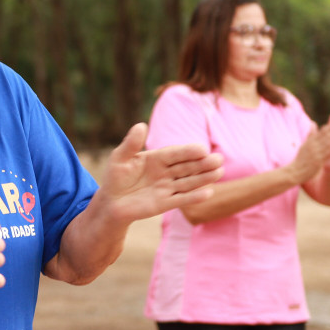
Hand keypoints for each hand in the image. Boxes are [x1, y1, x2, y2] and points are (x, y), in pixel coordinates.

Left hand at [97, 123, 223, 224]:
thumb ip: (131, 144)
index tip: (202, 149)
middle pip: (187, 167)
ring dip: (203, 178)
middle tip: (219, 160)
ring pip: (188, 182)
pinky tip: (207, 193)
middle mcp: (165, 172)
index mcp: (157, 158)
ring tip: (219, 172)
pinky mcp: (165, 203)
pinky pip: (181, 199)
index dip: (188, 152)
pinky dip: (193, 197)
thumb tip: (141, 125)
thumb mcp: (119, 158)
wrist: (110, 202)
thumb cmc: (115, 177)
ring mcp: (166, 188)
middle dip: (203, 164)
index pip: (175, 154)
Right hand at [288, 111, 329, 182]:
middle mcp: (313, 145)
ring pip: (327, 143)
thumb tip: (313, 123)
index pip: (322, 132)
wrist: (293, 172)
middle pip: (326, 136)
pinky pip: (326, 153)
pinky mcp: (317, 161)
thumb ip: (310, 134)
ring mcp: (315, 153)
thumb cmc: (300, 160)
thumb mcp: (304, 145)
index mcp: (310, 141)